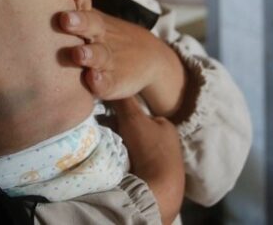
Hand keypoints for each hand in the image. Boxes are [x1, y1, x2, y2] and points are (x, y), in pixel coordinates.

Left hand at [59, 0, 184, 116]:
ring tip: (78, 53)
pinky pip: (106, 83)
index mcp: (93, 21)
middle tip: (65, 19)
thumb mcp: (94, 18)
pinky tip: (93, 80)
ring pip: (98, 55)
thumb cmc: (107, 36)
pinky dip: (100, 82)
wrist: (150, 58)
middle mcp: (101, 38)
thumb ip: (77, 2)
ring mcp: (109, 60)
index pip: (84, 3)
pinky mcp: (114, 83)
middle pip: (91, 26)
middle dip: (78, 22)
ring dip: (88, 54)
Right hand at [110, 98, 183, 224]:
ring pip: (134, 150)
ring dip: (121, 149)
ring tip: (107, 148)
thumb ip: (122, 100)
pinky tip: (114, 164)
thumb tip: (108, 84)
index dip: (125, 114)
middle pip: (136, 133)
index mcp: (167, 127)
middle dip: (121, 133)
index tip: (109, 116)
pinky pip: (134, 166)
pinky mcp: (154, 180)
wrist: (157, 189)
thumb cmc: (150, 149)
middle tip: (105, 132)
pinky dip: (124, 164)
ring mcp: (161, 164)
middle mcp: (167, 145)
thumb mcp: (133, 117)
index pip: (142, 115)